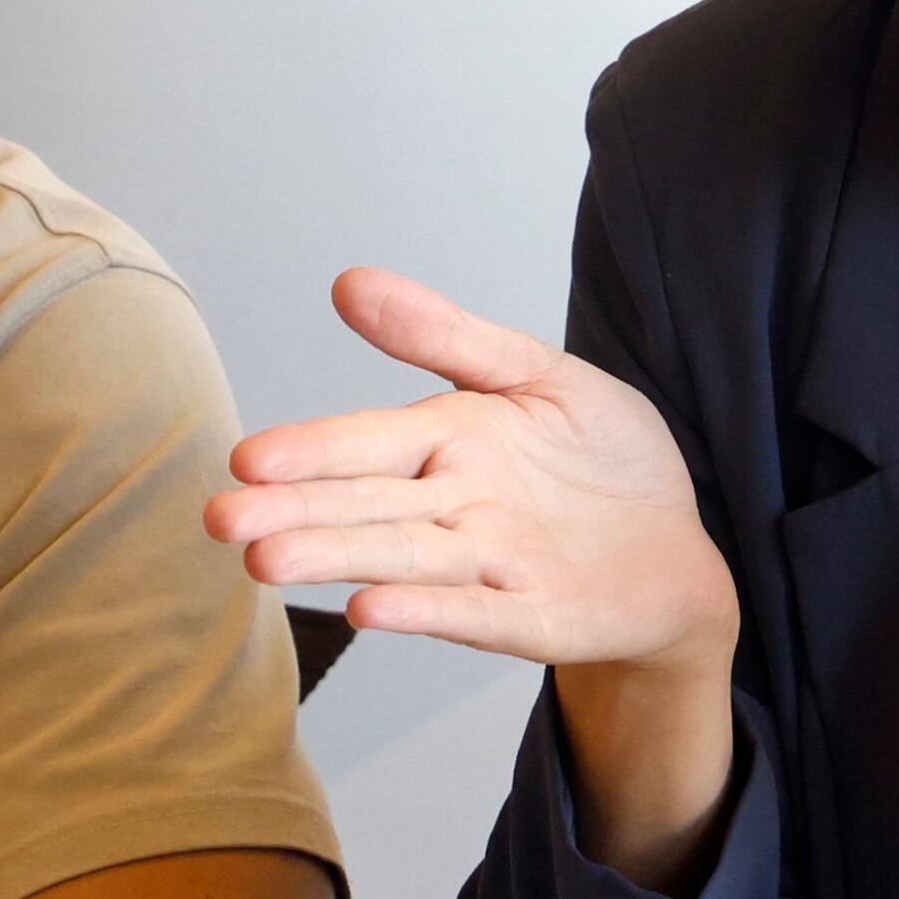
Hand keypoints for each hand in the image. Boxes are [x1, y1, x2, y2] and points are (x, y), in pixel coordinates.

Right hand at [210, 269, 743, 884]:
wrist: (674, 546)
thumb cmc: (600, 460)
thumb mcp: (535, 374)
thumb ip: (446, 336)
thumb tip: (347, 282)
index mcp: (447, 440)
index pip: (364, 443)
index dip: (310, 450)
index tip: (247, 458)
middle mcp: (453, 507)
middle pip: (366, 507)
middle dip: (296, 514)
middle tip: (223, 520)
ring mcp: (489, 565)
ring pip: (403, 559)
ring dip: (339, 561)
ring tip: (269, 563)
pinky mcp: (530, 616)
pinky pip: (474, 612)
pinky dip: (425, 609)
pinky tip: (370, 610)